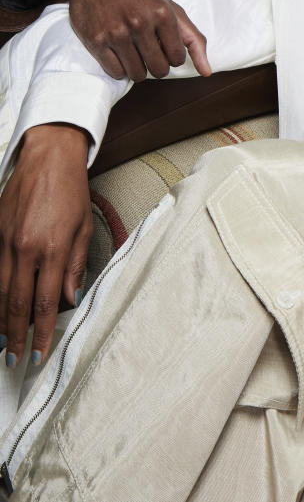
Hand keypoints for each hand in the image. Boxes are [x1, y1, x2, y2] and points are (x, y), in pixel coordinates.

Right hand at [0, 124, 91, 367]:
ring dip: (0, 321)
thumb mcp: (84, 227)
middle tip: (16, 360)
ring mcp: (5, 239)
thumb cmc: (72, 189)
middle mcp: (25, 247)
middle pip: (17, 304)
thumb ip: (77, 266)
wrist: (49, 155)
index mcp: (53, 247)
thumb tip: (71, 299)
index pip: (46, 303)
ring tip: (4, 344)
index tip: (40, 354)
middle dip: (16, 336)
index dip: (42, 333)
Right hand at [60, 0, 208, 81]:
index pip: (178, 58)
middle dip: (157, 65)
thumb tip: (207, 72)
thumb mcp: (170, 8)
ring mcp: (116, 33)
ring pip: (137, 74)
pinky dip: (120, 68)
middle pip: (159, 70)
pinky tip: (119, 52)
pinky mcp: (96, 41)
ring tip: (134, 51)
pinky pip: (116, 73)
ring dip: (138, 68)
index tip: (164, 45)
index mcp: (162, 13)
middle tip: (149, 50)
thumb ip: (193, 39)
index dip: (172, 55)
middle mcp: (140, 23)